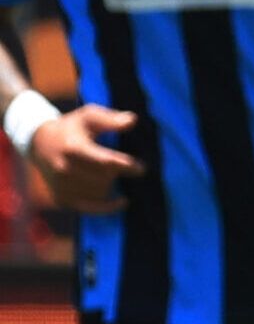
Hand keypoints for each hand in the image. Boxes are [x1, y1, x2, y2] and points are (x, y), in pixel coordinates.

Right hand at [24, 105, 144, 214]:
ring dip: (112, 185)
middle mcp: (65, 170)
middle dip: (119, 174)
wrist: (40, 144)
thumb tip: (132, 121)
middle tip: (134, 168)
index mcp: (73, 148)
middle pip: (103, 179)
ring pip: (98, 193)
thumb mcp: (89, 116)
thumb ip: (110, 119)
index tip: (142, 168)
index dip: (126, 166)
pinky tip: (123, 202)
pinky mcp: (61, 198)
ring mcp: (61, 186)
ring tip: (116, 174)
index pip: (104, 162)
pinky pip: (88, 207)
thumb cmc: (72, 127)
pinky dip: (106, 207)